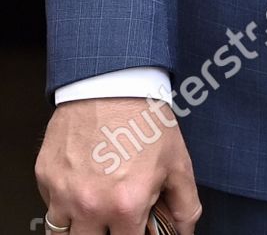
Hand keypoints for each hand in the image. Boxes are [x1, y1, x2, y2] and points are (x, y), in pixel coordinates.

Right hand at [35, 97, 201, 234]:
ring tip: (95, 206)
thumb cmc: (144, 118)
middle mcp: (90, 206)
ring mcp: (62, 193)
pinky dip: (63, 202)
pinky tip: (81, 182)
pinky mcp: (45, 177)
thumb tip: (185, 231)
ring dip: (79, 225)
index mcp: (125, 206)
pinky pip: (50, 205)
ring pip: (61, 234)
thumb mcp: (177, 161)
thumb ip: (185, 203)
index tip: (135, 227)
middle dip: (104, 234)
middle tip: (113, 218)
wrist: (112, 82)